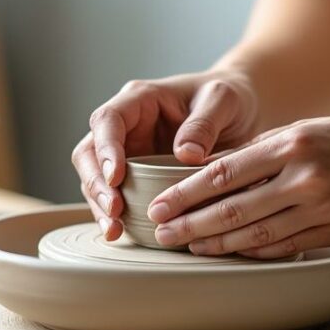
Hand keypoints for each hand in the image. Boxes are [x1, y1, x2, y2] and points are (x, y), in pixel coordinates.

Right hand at [72, 70, 259, 239]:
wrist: (240, 110)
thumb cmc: (226, 97)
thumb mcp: (222, 100)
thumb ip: (204, 123)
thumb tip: (185, 155)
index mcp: (140, 99)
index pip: (108, 120)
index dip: (106, 149)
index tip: (117, 177)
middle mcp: (127, 126)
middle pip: (90, 152)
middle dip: (96, 183)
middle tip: (114, 211)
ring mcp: (129, 151)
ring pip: (96, 177)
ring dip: (100, 205)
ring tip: (115, 230)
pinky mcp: (137, 175)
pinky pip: (117, 195)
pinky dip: (115, 214)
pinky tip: (122, 233)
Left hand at [146, 109, 329, 256]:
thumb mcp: (316, 128)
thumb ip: (271, 149)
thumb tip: (222, 168)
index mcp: (293, 142)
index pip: (223, 172)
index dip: (185, 193)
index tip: (158, 205)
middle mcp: (304, 175)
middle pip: (232, 207)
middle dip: (190, 224)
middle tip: (160, 235)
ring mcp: (324, 207)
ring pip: (257, 232)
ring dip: (217, 244)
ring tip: (189, 249)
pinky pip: (289, 246)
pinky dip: (256, 252)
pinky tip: (233, 256)